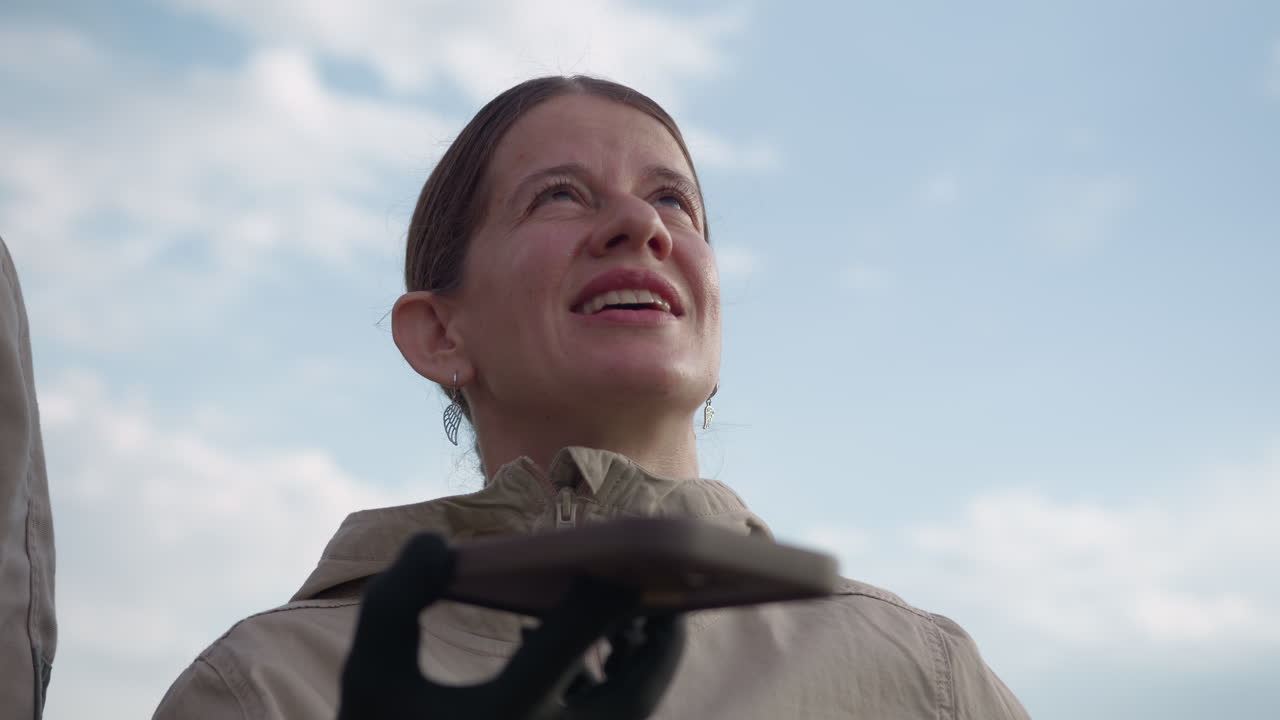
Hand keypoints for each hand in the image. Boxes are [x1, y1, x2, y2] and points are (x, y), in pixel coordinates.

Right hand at [338, 532, 684, 719]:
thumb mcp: (370, 669)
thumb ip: (397, 598)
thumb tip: (437, 541)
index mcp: (506, 712)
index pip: (572, 636)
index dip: (606, 589)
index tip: (624, 555)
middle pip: (633, 694)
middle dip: (661, 644)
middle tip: (672, 599)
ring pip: (627, 719)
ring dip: (641, 673)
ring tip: (640, 626)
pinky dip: (610, 698)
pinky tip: (582, 666)